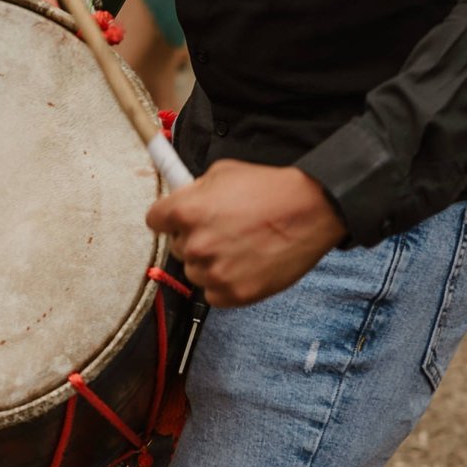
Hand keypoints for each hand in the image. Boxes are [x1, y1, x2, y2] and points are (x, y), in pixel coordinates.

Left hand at [148, 160, 345, 308]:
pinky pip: (214, 293)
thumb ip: (194, 190)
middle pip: (178, 248)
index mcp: (186, 211)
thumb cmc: (272, 189)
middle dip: (196, 239)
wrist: (312, 211)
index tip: (180, 219)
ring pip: (196, 272)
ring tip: (241, 247)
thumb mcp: (224, 172)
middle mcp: (196, 244)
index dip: (170, 218)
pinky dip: (227, 282)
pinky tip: (247, 264)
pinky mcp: (233, 294)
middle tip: (225, 230)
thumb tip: (180, 198)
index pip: (154, 221)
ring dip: (212, 263)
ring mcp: (214, 272)